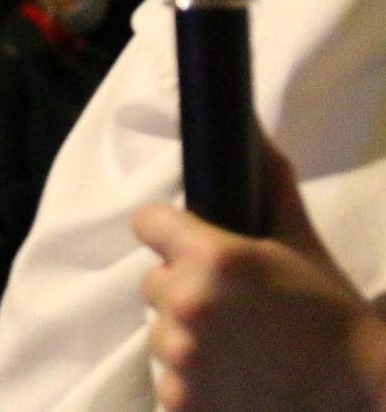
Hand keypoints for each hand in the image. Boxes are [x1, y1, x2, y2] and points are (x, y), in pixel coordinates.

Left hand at [134, 141, 385, 411]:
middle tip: (233, 306)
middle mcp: (187, 303)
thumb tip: (248, 123)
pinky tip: (234, 379)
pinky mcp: (181, 402)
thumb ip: (268, 181)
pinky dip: (194, 381)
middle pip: (153, 281)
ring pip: (159, 331)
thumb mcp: (302, 241)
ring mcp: (181, 356)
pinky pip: (169, 378)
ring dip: (187, 336)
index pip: (146, 222)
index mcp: (211, 257)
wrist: (361, 394)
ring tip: (237, 348)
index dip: (168, 232)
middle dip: (183, 288)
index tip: (188, 245)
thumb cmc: (333, 314)